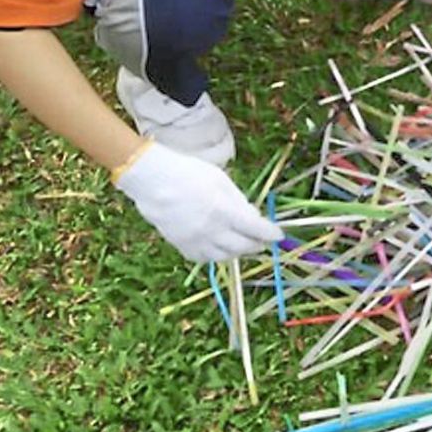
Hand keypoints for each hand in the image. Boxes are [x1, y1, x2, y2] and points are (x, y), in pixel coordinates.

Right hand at [115, 141, 282, 262]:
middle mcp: (211, 229)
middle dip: (257, 245)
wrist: (152, 180)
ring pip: (224, 256)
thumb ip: (239, 201)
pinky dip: (215, 255)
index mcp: (224, 210)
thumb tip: (254, 217)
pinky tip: (220, 248)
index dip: (270, 234)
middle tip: (263, 242)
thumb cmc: (189, 173)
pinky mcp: (180, 245)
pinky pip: (203, 258)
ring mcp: (195, 240)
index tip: (278, 236)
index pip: (255, 229)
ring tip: (244, 245)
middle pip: (242, 246)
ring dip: (238, 252)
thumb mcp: (221, 181)